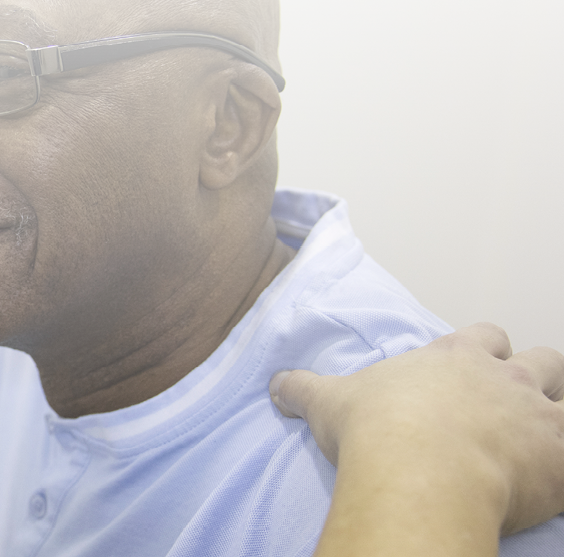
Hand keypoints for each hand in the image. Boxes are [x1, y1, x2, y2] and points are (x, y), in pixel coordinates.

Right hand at [270, 322, 563, 536]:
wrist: (418, 473)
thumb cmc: (378, 432)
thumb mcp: (329, 402)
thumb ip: (304, 388)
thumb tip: (276, 384)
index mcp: (454, 357)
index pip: (484, 337)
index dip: (484, 351)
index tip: (475, 369)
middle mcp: (503, 376)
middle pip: (541, 359)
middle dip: (534, 376)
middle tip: (516, 403)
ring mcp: (536, 413)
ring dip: (559, 410)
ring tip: (542, 433)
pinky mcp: (559, 455)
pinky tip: (553, 470)